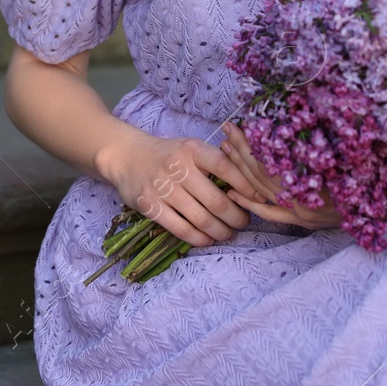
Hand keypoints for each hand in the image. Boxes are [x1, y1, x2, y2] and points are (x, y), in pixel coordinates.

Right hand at [98, 130, 259, 248]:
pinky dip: (199, 239)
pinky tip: (208, 239)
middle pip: (216, 200)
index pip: (225, 167)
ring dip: (221, 231)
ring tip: (228, 233)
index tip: (259, 199)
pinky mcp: (150, 206)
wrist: (127, 157)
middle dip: (236, 217)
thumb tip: (251, 185)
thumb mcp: (191, 148)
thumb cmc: (169, 155)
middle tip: (244, 222)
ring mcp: (162, 188)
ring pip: (201, 219)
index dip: (246, 185)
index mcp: (192, 149)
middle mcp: (178, 167)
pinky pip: (181, 229)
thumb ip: (216, 161)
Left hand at [219, 121, 386, 228]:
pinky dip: (252, 203)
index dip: (251, 140)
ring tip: (223, 149)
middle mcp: (305, 196)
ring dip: (241, 171)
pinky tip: (234, 193)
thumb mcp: (359, 140)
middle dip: (240, 149)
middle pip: (262, 172)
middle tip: (224, 129)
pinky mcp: (307, 222)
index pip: (271, 157)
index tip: (237, 122)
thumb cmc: (380, 167)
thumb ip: (340, 119)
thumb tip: (325, 93)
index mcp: (313, 175)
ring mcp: (304, 212)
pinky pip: (272, 214)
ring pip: (263, 191)